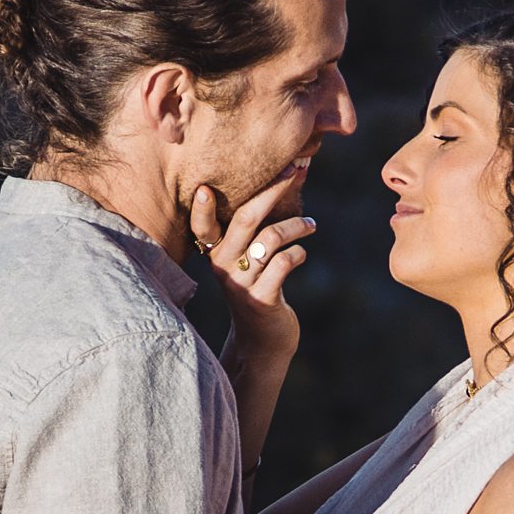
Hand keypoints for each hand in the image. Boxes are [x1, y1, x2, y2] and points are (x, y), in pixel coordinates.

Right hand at [191, 174, 312, 368]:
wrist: (262, 341)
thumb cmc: (258, 288)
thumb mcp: (247, 260)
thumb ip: (255, 228)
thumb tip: (286, 178)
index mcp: (215, 253)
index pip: (201, 226)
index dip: (201, 208)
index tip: (206, 187)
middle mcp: (223, 266)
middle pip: (246, 218)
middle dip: (273, 190)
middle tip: (295, 171)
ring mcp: (241, 283)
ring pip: (270, 238)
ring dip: (297, 225)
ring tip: (312, 224)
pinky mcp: (262, 299)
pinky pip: (283, 263)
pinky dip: (298, 253)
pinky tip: (301, 254)